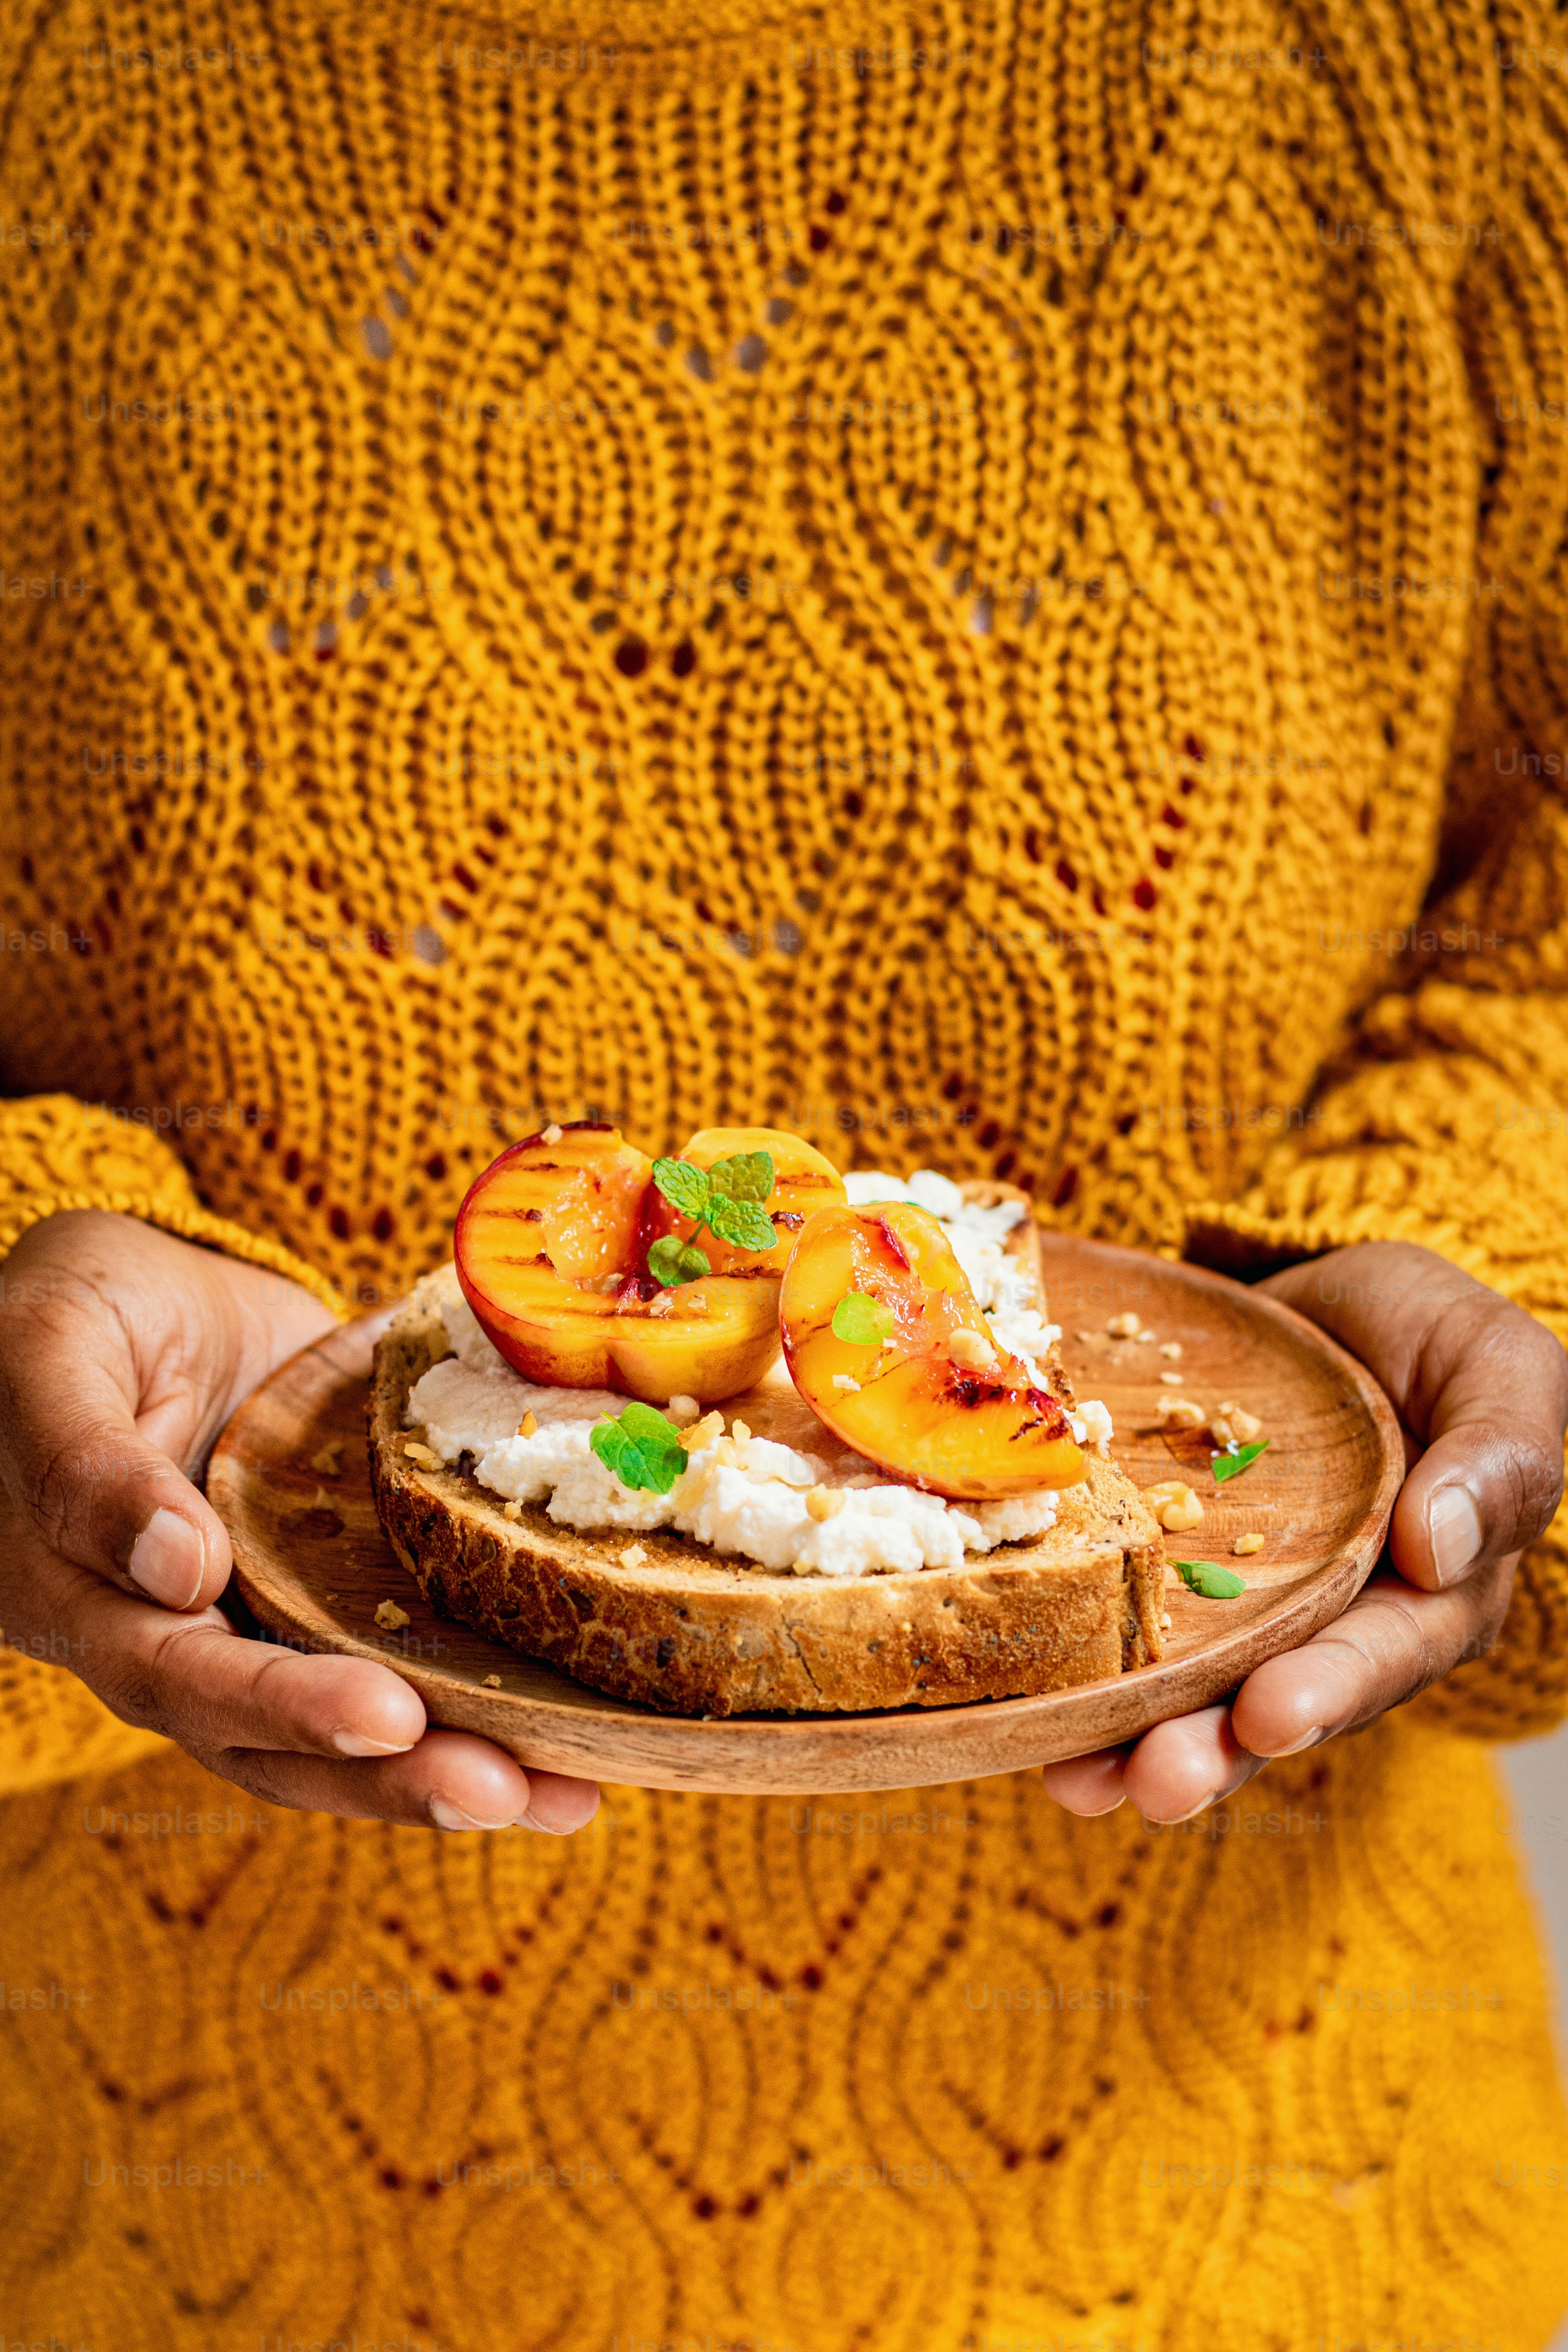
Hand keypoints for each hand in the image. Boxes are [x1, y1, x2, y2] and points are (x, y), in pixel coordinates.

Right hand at [0, 1211, 599, 1833]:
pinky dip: (477, 1700)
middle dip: (392, 1776)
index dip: (285, 1704)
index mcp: (84, 1598)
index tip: (389, 1714)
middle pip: (274, 1740)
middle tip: (503, 1790)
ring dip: (449, 1768)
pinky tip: (572, 1735)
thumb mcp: (55, 1358)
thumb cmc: (71, 1311)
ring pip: (342, 1728)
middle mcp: (169, 1637)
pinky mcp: (322, 1589)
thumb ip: (88, 1461)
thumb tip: (176, 1569)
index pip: (181, 1675)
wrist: (135, 1289)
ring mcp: (253, 1618)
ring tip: (563, 1797)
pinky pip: (395, 1658)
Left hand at [1042, 1239, 1567, 1822]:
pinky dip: (1073, 1674)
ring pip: (1188, 1695)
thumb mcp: (1495, 1367)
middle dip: (1213, 1751)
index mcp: (1427, 1595)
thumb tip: (1441, 1546)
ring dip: (1131, 1744)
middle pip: (1273, 1706)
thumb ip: (1499, 1454)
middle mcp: (1326, 1622)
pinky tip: (1024, 1710)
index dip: (1325, 1691)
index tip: (1268, 1716)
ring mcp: (1238, 1607)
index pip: (1380, 1656)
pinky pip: (1117, 1628)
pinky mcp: (1163, 1572)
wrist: (1323, 1300)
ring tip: (1076, 1781)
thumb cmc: (1430, 1335)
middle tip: (1157, 1783)